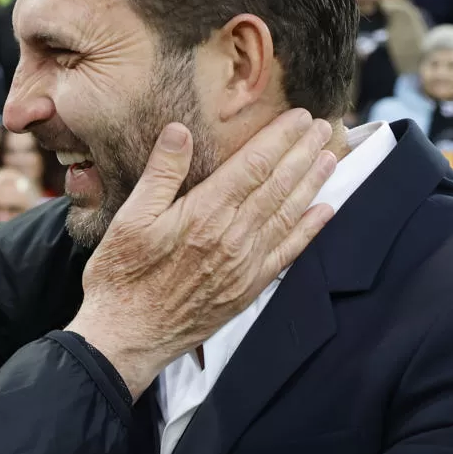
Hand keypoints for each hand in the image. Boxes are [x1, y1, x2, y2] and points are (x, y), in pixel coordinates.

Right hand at [66, 110, 337, 396]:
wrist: (126, 336)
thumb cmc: (121, 276)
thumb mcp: (129, 218)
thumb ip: (160, 174)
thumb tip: (180, 131)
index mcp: (204, 213)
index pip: (253, 165)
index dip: (279, 138)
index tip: (300, 117)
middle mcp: (232, 237)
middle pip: (278, 185)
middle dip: (303, 153)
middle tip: (325, 127)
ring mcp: (244, 264)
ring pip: (287, 214)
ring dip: (312, 184)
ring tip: (330, 157)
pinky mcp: (247, 288)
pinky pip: (287, 253)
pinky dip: (308, 231)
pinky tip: (324, 211)